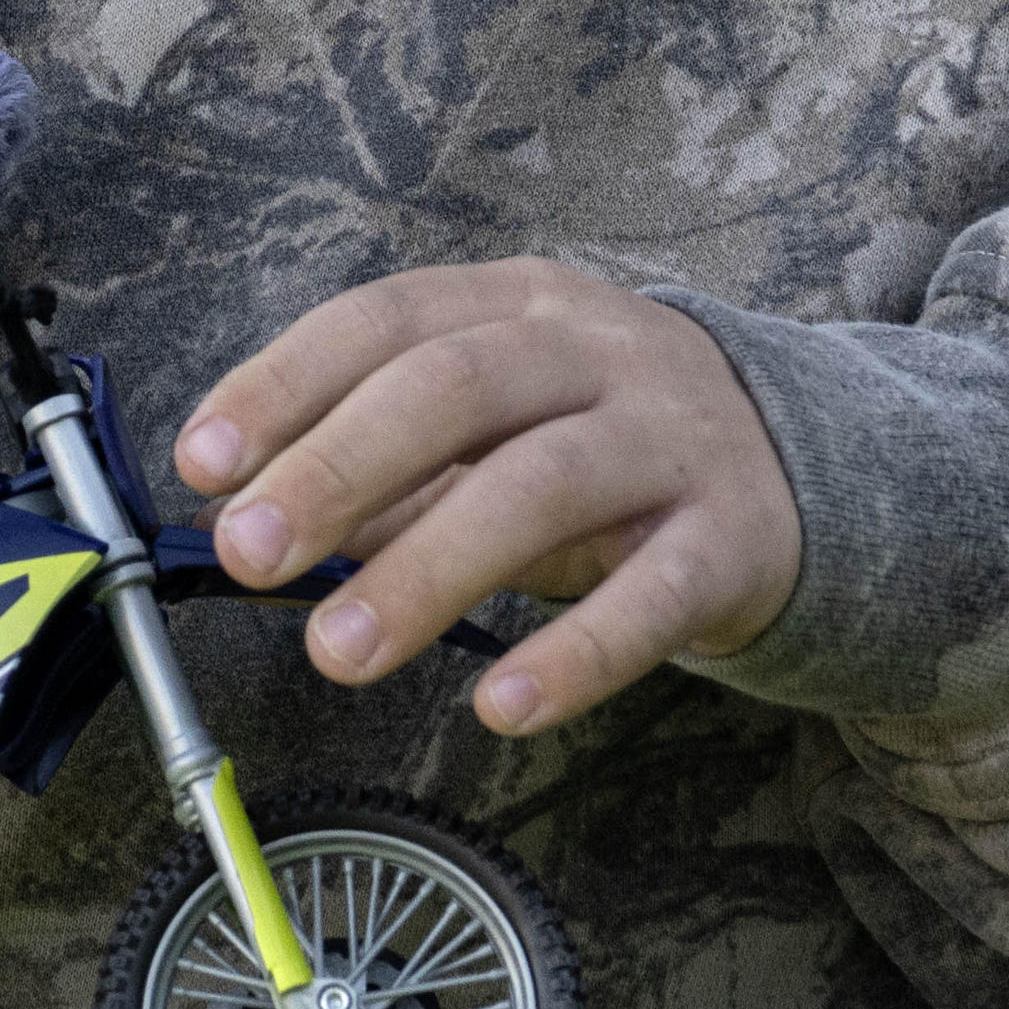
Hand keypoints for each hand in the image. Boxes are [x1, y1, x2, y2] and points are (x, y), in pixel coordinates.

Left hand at [172, 263, 800, 737]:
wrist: (805, 466)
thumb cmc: (602, 442)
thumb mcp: (497, 425)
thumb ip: (387, 466)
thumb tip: (249, 512)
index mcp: (518, 304)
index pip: (386, 319)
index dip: (286, 382)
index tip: (203, 460)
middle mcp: (596, 351)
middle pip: (455, 388)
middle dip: (337, 468)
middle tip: (247, 553)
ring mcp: (672, 439)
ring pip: (542, 486)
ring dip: (427, 568)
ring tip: (338, 651)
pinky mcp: (733, 538)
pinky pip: (650, 598)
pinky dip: (572, 654)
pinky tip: (501, 704)